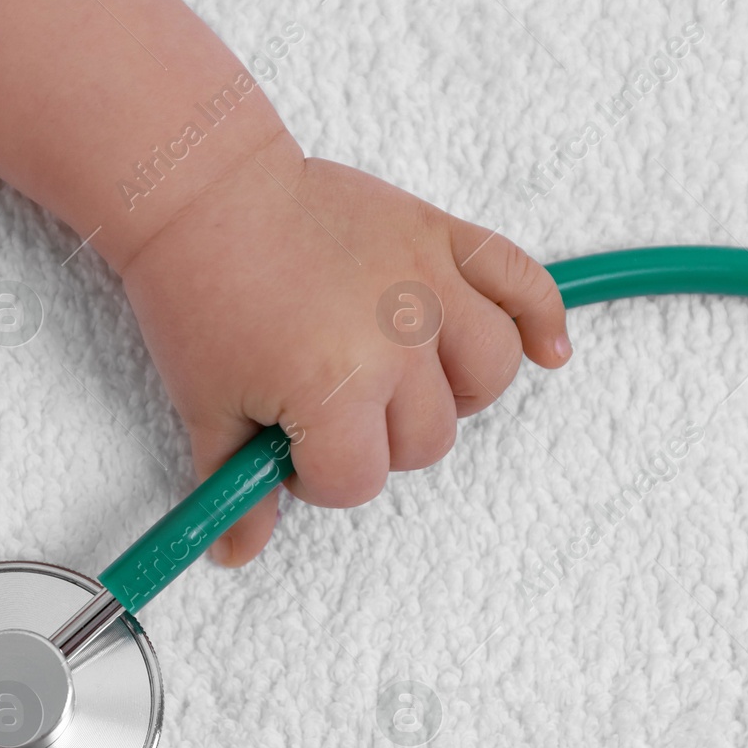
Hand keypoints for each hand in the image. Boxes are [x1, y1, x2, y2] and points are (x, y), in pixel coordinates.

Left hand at [117, 131, 570, 566]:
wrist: (202, 194)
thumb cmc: (199, 296)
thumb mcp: (206, 406)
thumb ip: (235, 488)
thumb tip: (235, 553)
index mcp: (337, 389)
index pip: (359, 480)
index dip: (318, 476)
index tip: (286, 445)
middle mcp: (398, 341)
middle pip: (424, 439)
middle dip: (375, 439)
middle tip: (324, 405)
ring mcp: (427, 285)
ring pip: (487, 375)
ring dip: (453, 394)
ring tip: (405, 383)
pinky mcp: (440, 237)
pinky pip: (519, 279)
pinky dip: (542, 316)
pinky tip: (548, 349)